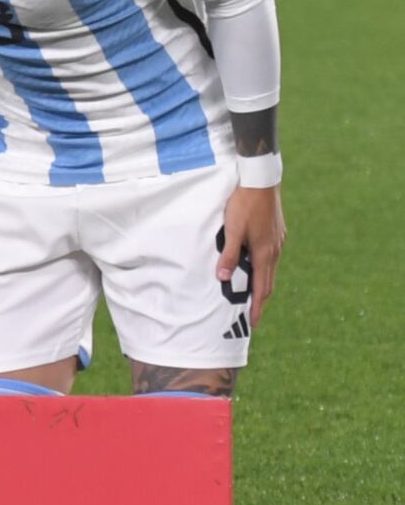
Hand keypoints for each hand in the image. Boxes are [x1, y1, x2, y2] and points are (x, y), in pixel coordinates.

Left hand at [217, 184, 283, 329]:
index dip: (257, 306)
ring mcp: (278, 242)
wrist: (262, 182)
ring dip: (263, 285)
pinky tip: (257, 268)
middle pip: (268, 282)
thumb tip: (225, 278)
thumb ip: (229, 255)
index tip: (253, 322)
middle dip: (260, 300)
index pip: (261, 287)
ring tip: (254, 296)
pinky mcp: (277, 234)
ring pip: (270, 270)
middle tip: (252, 315)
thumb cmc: (244, 205)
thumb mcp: (232, 230)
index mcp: (265, 253)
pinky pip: (271, 258)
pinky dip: (264, 270)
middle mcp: (275, 251)